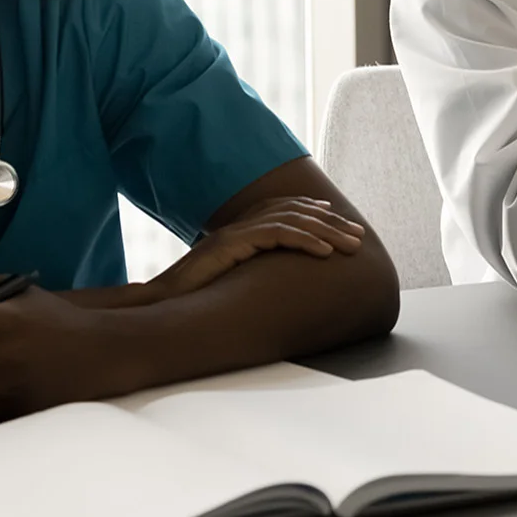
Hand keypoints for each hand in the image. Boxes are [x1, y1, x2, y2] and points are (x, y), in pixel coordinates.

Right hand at [148, 196, 363, 299]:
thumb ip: (249, 275)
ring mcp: (233, 234)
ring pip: (290, 222)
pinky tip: (325, 252)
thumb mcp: (229, 283)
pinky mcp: (230, 244)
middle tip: (358, 236)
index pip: (280, 212)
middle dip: (330, 224)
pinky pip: (276, 235)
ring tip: (351, 246)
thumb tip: (271, 285)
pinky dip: (305, 241)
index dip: (310, 213)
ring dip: (326, 232)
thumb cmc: (191, 300)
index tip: (335, 220)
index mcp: (236, 233)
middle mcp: (236, 228)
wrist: (158, 304)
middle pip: (292, 214)